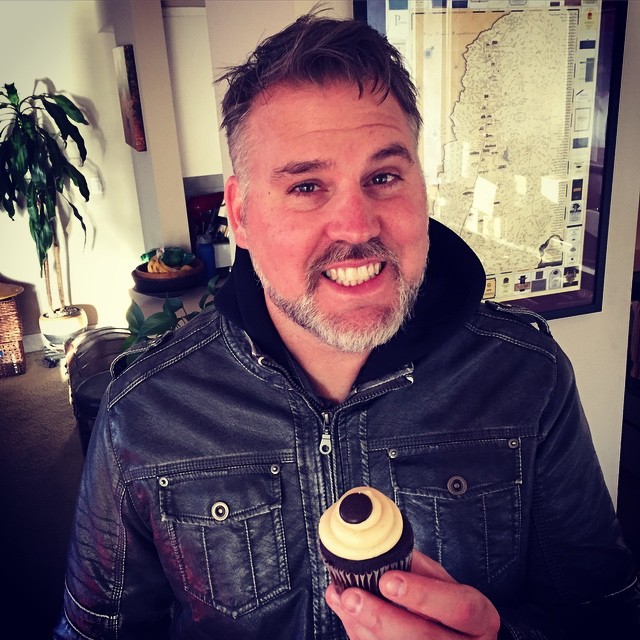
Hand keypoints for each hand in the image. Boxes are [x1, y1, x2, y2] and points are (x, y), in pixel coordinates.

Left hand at [325, 549, 499, 638]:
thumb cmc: (447, 606)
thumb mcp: (443, 583)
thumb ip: (418, 568)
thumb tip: (380, 549)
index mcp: (480, 620)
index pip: (460, 608)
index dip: (423, 594)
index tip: (388, 579)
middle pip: (424, 638)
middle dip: (382, 617)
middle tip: (353, 596)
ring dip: (363, 628)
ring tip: (342, 601)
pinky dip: (361, 637)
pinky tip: (347, 615)